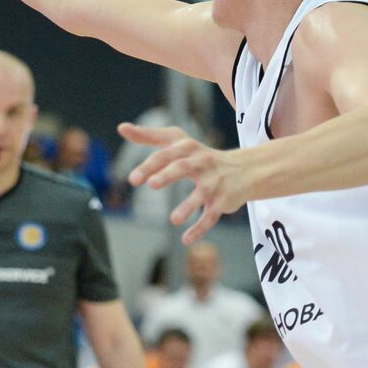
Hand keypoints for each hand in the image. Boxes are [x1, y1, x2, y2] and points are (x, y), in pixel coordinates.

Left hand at [118, 123, 247, 243]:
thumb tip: (122, 127)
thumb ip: (148, 136)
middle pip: (184, 167)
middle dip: (168, 175)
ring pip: (201, 193)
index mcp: (188, 148)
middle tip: (151, 184)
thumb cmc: (200, 155)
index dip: (150, 165)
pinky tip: (185, 240)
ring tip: (173, 219)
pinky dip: (200, 228)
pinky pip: (211, 215)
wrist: (244, 170)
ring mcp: (214, 182)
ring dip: (188, 206)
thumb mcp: (177, 141)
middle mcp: (202, 163)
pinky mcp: (223, 200)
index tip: (133, 179)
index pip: (166, 154)